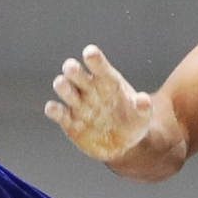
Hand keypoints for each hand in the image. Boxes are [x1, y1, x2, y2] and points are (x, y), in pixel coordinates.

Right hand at [44, 45, 153, 162]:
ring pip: (65, 89)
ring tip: (63, 84)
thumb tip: (144, 100)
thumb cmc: (134, 122)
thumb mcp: (143, 116)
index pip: (99, 65)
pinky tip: (53, 108)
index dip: (94, 59)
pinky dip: (54, 110)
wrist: (125, 145)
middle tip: (72, 68)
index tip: (90, 53)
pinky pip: (59, 113)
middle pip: (77, 74)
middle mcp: (90, 89)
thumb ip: (143, 107)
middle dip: (73, 70)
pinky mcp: (70, 122)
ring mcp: (78, 104)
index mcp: (107, 81)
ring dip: (62, 86)